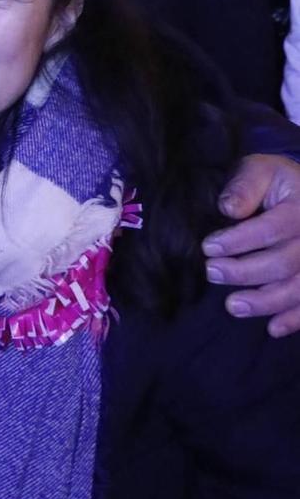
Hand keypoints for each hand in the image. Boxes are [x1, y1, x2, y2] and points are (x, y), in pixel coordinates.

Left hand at [204, 153, 299, 336]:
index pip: (270, 230)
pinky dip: (295, 320)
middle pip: (283, 263)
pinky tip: (273, 329)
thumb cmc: (276, 181)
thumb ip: (245, 186)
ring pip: (298, 288)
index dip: (238, 241)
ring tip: (233, 305)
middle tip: (212, 273)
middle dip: (244, 272)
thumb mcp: (261, 170)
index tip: (208, 247)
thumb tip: (228, 209)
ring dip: (265, 302)